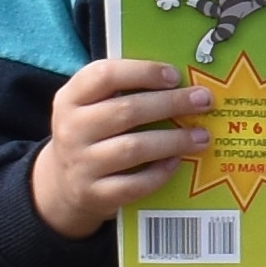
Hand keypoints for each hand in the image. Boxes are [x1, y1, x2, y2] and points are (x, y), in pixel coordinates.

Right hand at [28, 57, 207, 237]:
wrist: (62, 185)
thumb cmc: (92, 134)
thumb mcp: (93, 107)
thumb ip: (125, 91)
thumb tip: (183, 83)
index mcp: (71, 98)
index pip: (104, 75)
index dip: (142, 72)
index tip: (174, 75)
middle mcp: (71, 129)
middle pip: (126, 110)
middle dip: (171, 104)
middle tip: (203, 101)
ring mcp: (81, 164)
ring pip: (133, 148)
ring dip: (173, 140)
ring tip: (201, 136)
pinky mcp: (95, 194)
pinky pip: (134, 184)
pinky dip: (160, 173)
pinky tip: (177, 162)